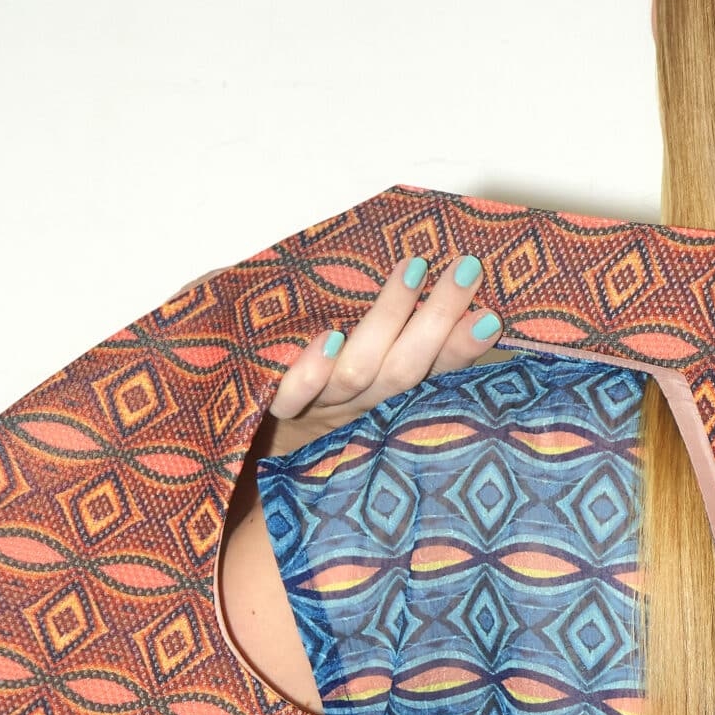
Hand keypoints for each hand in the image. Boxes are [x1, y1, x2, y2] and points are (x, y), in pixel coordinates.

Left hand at [263, 248, 504, 456]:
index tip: (492, 315)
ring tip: (412, 272)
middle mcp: (352, 409)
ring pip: (358, 374)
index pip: (426, 370)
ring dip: (387, 322)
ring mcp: (312, 412)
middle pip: (403, 369)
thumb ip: (372, 328)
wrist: (222, 444)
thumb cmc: (278, 389)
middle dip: (438, 321)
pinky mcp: (268, 413)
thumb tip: (430, 284)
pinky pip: (291, 396)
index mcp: (374, 397)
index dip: (459, 347)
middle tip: (466, 271)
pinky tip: (331, 338)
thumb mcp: (327, 355)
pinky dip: (311, 370)